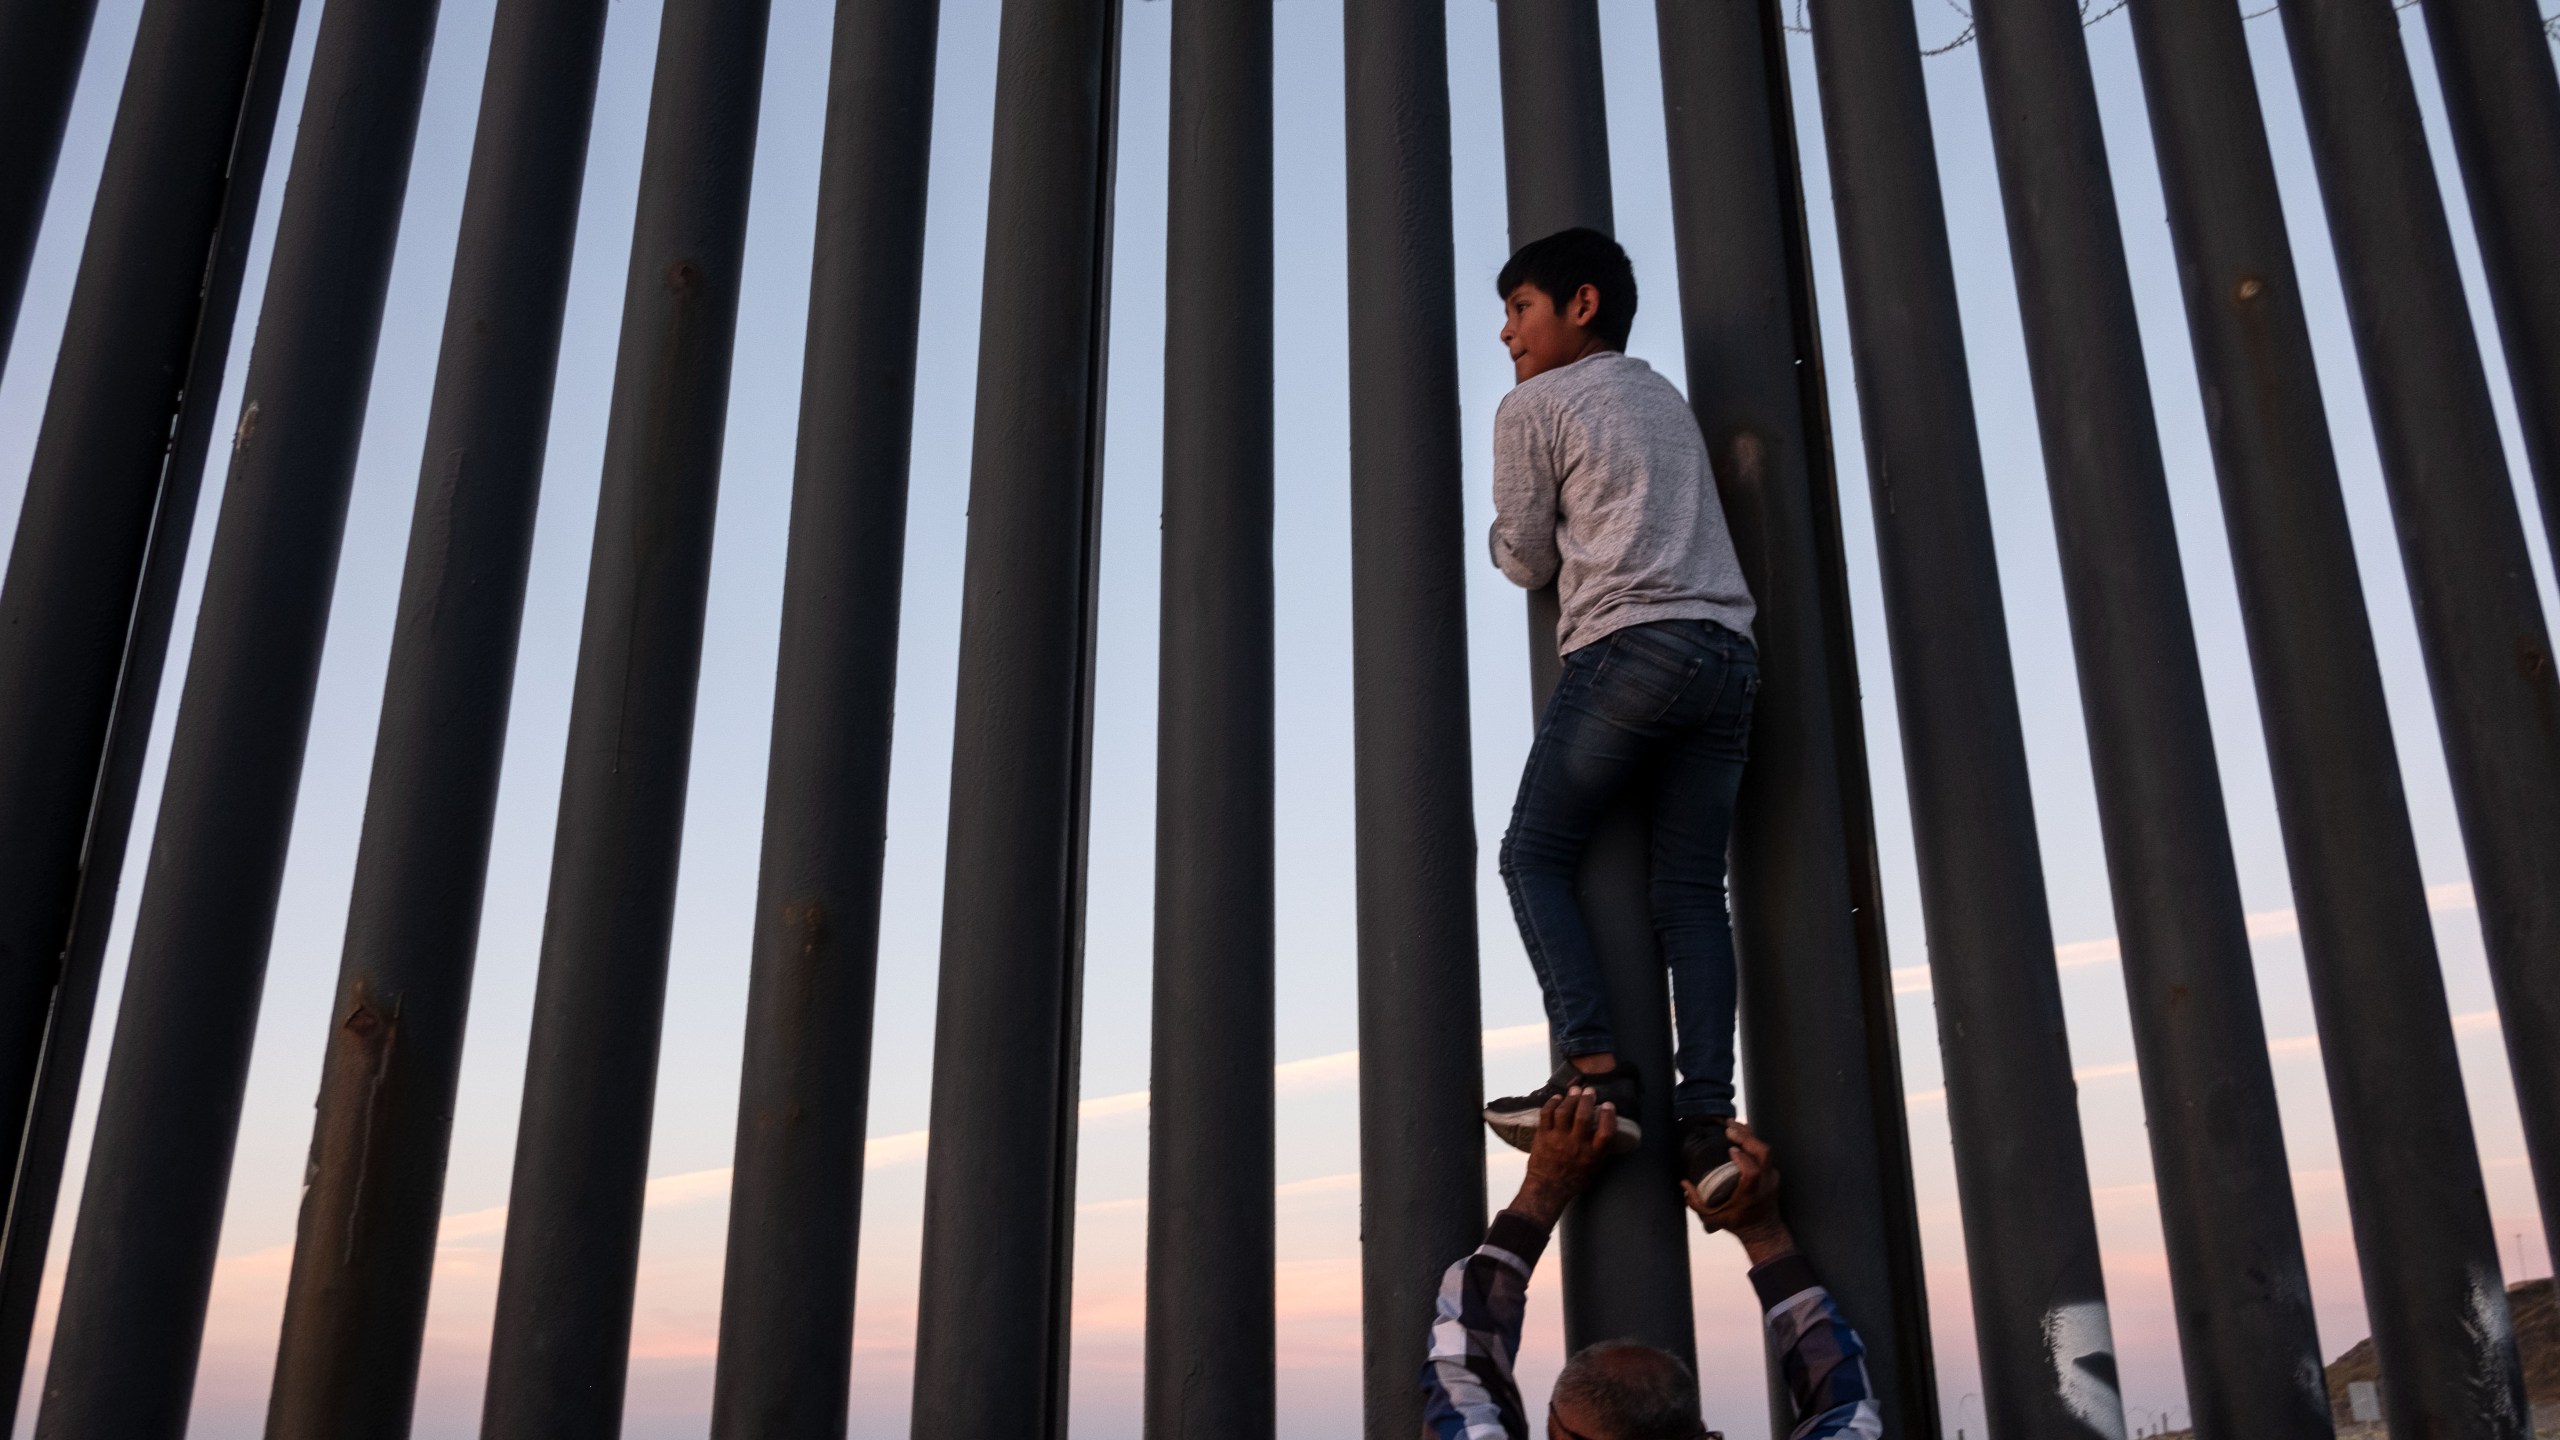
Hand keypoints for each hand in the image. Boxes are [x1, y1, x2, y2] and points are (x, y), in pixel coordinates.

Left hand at [1509, 1088, 1615, 1226]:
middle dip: (1587, 1100)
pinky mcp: (1543, 1135)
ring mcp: (1558, 1139)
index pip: (1605, 1132)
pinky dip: (1551, 1103)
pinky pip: (1546, 1114)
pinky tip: (1557, 1098)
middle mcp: (1576, 1145)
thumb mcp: (1594, 1167)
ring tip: (1575, 1090)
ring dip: (1570, 1098)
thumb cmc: (1574, 1179)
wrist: (1548, 1188)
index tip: (1608, 1104)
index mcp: (1592, 1155)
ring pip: (1564, 1112)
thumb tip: (1608, 1128)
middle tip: (1589, 1091)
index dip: (1608, 1116)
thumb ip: (1601, 1149)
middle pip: (1583, 1117)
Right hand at [1681, 1120, 1794, 1263]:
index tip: (1730, 1148)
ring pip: (1766, 1150)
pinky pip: (1765, 1153)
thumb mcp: (1713, 1217)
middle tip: (1729, 1126)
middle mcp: (1765, 1182)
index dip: (1743, 1157)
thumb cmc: (1737, 1223)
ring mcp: (1772, 1177)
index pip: (1752, 1171)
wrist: (1764, 1231)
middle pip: (1763, 1153)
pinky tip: (1741, 1134)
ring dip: (1750, 1135)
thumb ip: (1696, 1203)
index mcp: (1751, 1193)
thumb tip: (1683, 1182)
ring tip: (1733, 1124)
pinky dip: (1753, 1142)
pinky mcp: (1774, 1173)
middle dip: (1747, 1137)